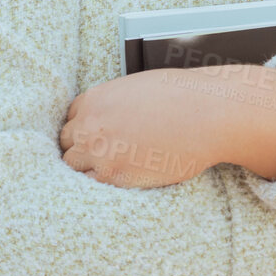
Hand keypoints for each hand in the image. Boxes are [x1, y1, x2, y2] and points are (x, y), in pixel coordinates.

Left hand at [59, 67, 246, 187]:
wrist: (207, 114)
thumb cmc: (181, 97)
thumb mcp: (136, 89)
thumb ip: (114, 105)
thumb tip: (110, 120)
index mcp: (94, 99)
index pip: (71, 119)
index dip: (84, 130)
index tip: (96, 139)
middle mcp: (89, 124)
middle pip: (67, 143)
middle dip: (82, 149)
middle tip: (103, 156)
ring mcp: (98, 151)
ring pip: (74, 166)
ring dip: (88, 168)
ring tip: (111, 170)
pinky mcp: (114, 176)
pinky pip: (91, 185)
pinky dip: (100, 185)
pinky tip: (118, 180)